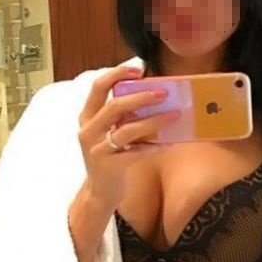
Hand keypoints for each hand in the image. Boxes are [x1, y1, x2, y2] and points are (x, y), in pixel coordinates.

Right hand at [76, 64, 179, 204]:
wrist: (101, 192)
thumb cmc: (111, 157)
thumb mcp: (109, 133)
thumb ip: (123, 116)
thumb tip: (154, 96)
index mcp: (87, 117)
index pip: (98, 87)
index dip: (117, 74)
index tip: (138, 69)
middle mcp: (88, 131)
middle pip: (114, 106)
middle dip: (141, 96)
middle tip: (164, 93)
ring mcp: (97, 149)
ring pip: (127, 130)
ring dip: (154, 121)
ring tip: (174, 115)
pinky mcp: (110, 166)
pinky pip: (138, 152)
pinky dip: (156, 146)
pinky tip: (170, 142)